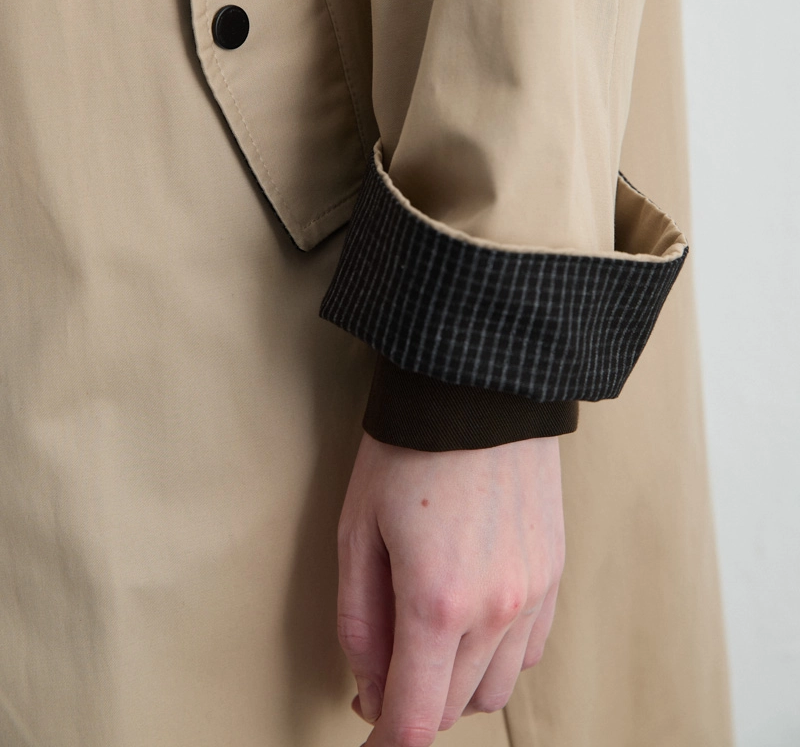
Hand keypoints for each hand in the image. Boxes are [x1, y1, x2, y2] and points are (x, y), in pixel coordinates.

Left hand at [337, 430, 564, 745]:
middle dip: (414, 703)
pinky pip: (531, 650)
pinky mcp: (554, 570)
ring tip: (426, 644)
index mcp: (437, 603)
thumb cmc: (408, 449)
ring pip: (498, 687)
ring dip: (458, 684)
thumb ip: (360, 622)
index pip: (416, 719)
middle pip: (455, 707)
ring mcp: (534, 591)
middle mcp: (497, 608)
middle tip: (381, 673)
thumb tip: (368, 688)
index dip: (386, 744)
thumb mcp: (358, 531)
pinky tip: (470, 623)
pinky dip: (498, 655)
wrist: (478, 386)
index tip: (369, 741)